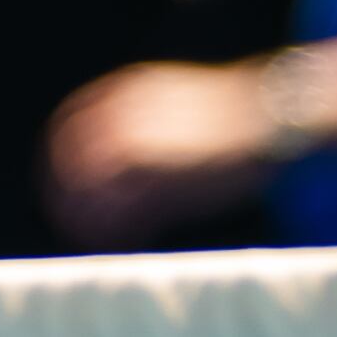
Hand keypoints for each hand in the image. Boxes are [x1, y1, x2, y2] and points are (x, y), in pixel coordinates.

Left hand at [40, 58, 278, 243]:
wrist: (276, 111)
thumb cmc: (234, 112)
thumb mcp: (174, 98)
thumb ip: (140, 117)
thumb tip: (119, 149)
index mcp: (124, 94)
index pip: (68, 127)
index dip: (60, 160)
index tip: (63, 183)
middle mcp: (122, 119)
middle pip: (71, 164)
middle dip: (66, 195)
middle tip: (71, 219)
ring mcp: (140, 150)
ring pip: (93, 193)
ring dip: (89, 220)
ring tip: (97, 239)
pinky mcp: (163, 181)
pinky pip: (127, 215)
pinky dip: (121, 233)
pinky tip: (129, 243)